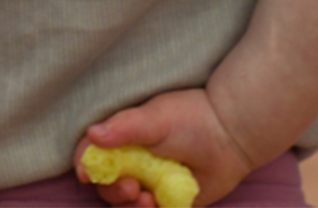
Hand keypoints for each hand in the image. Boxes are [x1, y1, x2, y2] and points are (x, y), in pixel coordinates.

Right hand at [76, 89, 255, 207]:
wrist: (232, 135)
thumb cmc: (193, 119)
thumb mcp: (156, 119)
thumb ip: (125, 127)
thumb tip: (93, 134)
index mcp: (124, 141)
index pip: (93, 155)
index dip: (85, 165)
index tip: (86, 174)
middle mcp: (133, 164)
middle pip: (106, 186)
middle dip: (112, 191)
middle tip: (130, 188)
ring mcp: (149, 184)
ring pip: (124, 204)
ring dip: (127, 206)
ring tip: (146, 198)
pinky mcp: (167, 201)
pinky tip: (156, 205)